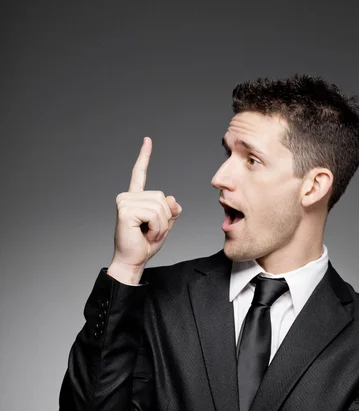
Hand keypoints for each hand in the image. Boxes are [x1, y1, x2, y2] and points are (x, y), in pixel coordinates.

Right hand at [108, 137, 182, 279]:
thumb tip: (171, 199)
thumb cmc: (145, 244)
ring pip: (160, 206)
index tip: (147, 141)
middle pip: (161, 197)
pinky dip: (156, 227)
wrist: (133, 260)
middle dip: (164, 218)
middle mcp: (127, 197)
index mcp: (135, 198)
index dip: (144, 157)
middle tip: (152, 232)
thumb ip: (170, 210)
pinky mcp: (125, 210)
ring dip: (161, 225)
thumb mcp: (164, 225)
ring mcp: (124, 202)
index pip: (139, 174)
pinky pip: (154, 214)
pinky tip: (145, 233)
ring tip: (148, 234)